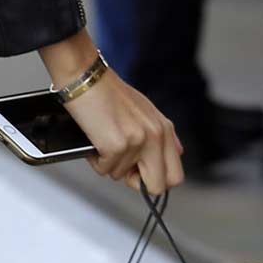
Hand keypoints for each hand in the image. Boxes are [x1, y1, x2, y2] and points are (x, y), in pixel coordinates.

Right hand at [69, 69, 185, 198]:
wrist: (85, 76)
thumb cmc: (107, 92)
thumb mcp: (144, 111)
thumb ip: (161, 134)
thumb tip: (177, 153)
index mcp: (165, 129)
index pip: (175, 175)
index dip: (155, 180)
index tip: (139, 172)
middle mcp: (156, 136)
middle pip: (157, 186)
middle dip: (136, 182)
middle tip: (121, 165)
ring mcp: (138, 142)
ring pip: (121, 176)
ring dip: (108, 163)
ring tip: (102, 139)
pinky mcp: (116, 145)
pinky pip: (104, 170)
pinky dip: (95, 159)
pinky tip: (94, 139)